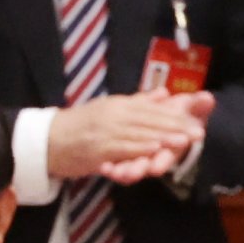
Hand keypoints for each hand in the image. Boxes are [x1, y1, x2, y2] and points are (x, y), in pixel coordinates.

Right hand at [46, 87, 212, 183]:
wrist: (46, 141)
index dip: (175, 115)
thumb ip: (137, 102)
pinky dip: (139, 148)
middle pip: (150, 120)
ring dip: (163, 137)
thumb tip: (164, 93)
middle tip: (198, 132)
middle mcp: (114, 115)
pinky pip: (122, 148)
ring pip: (139, 133)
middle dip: (175, 127)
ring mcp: (106, 132)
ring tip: (183, 141)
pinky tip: (154, 149)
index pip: (152, 109)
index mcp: (119, 105)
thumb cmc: (78, 127)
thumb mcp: (109, 109)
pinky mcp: (98, 149)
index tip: (196, 120)